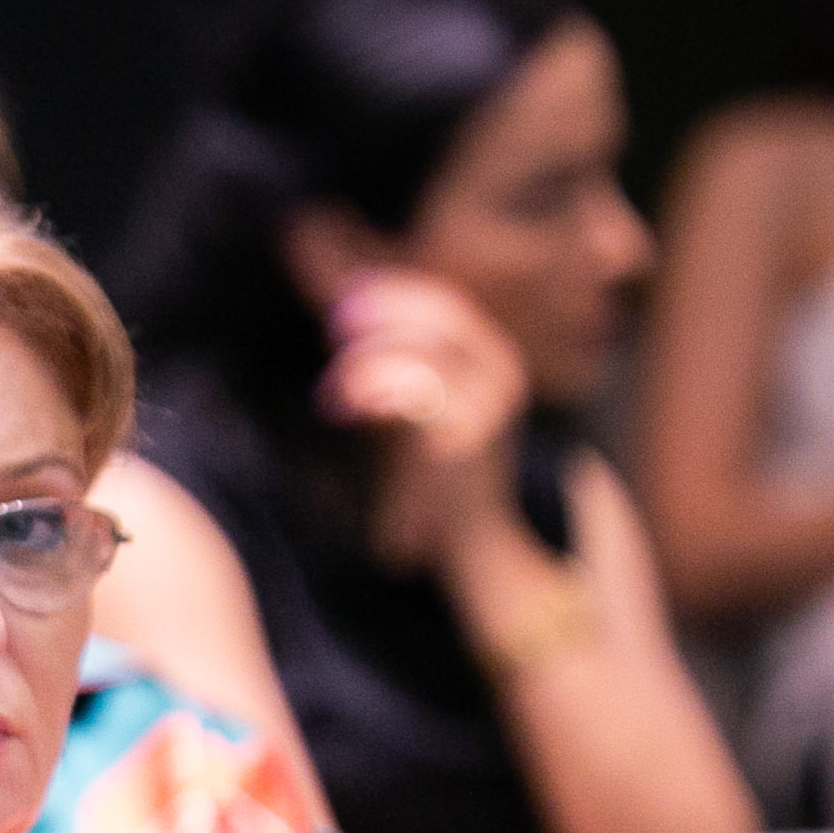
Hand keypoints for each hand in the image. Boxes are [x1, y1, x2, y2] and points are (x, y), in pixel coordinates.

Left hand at [316, 271, 533, 570]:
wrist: (475, 537)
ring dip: (369, 362)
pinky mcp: (466, 444)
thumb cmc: (432, 468)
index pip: (446, 306)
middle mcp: (499, 376)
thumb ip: (398, 359)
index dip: (396, 294)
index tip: (347, 296)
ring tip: (334, 390)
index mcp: (491, 360)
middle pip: (441, 320)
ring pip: (427, 356)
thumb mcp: (421, 400)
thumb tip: (347, 305)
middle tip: (334, 327)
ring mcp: (487, 409)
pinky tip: (347, 408)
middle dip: (383, 315)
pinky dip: (377, 393)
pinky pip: (419, 400)